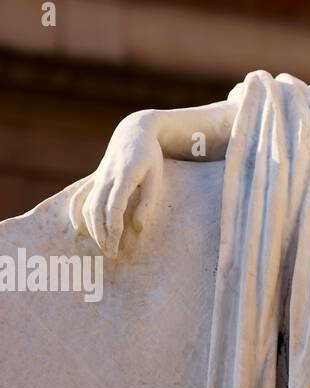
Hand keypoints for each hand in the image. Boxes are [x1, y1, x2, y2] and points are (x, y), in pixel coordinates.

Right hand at [71, 111, 164, 257]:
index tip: (118, 248)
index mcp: (125, 177)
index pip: (114, 209)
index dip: (114, 230)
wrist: (134, 132)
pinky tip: (78, 230)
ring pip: (87, 207)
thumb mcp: (156, 177)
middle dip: (102, 235)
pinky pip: (79, 197)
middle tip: (111, 254)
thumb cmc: (150, 156)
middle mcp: (106, 178)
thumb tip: (137, 229)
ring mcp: (97, 178)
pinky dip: (75, 214)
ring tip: (102, 247)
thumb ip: (146, 203)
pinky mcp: (94, 178)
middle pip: (97, 212)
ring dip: (92, 229)